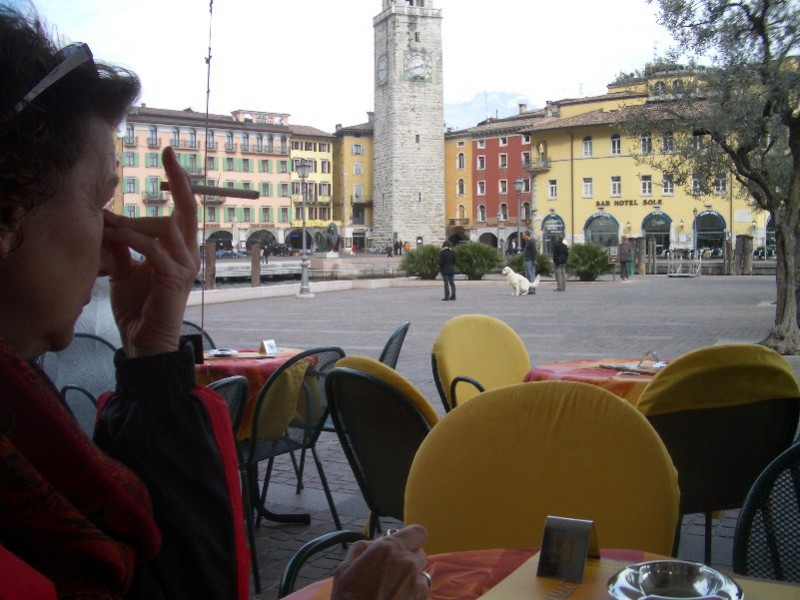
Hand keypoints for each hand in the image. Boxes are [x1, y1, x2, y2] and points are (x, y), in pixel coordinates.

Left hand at [102, 147, 198, 356]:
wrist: (144, 342)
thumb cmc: (138, 308)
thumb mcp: (126, 270)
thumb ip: (124, 247)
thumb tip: (112, 225)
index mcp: (180, 249)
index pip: (184, 209)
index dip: (180, 181)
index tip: (169, 152)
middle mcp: (188, 253)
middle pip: (188, 208)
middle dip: (179, 180)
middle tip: (168, 154)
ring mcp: (184, 265)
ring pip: (165, 227)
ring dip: (132, 223)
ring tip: (106, 225)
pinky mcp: (174, 278)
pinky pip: (153, 249)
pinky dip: (131, 241)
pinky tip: (113, 239)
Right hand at [331, 525, 429, 599]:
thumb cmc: (348, 599)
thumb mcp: (345, 568)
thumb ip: (362, 548)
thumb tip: (373, 543)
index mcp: (389, 549)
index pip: (418, 533)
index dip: (412, 538)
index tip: (403, 544)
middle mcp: (407, 563)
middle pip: (420, 553)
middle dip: (408, 558)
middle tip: (392, 570)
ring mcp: (417, 584)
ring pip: (422, 574)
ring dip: (412, 579)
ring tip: (394, 590)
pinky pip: (422, 593)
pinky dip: (414, 595)